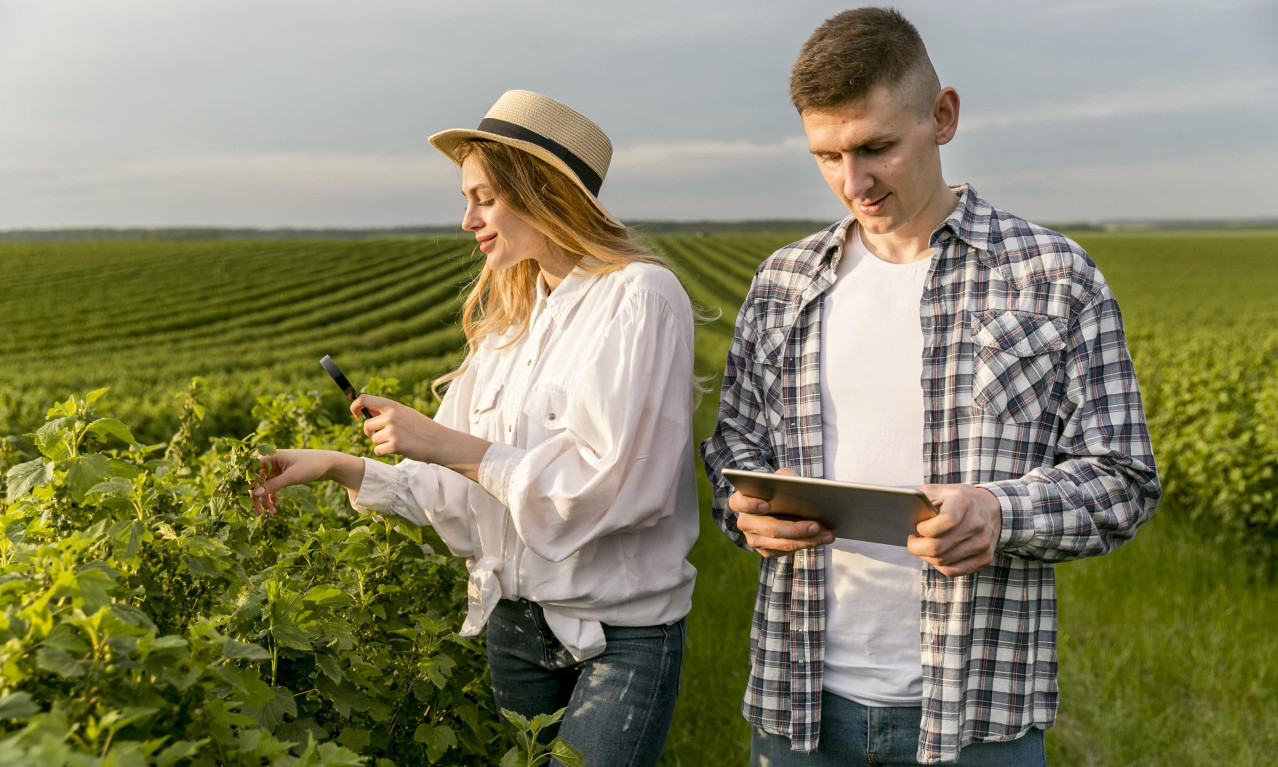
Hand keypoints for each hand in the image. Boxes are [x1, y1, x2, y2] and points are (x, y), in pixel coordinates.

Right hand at [250, 449, 362, 514]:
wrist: (330, 464)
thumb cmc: (312, 466)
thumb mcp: (292, 477)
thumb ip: (273, 485)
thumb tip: (254, 493)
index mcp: (271, 456)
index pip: (250, 470)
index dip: (247, 484)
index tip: (247, 499)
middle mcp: (271, 461)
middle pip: (255, 479)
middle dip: (255, 496)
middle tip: (257, 512)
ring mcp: (276, 468)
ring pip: (264, 485)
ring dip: (264, 499)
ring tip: (271, 512)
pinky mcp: (283, 475)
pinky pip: (272, 486)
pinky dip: (272, 496)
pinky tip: (276, 505)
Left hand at [352, 395, 490, 480]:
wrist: (439, 442)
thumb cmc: (422, 428)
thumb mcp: (406, 414)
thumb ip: (388, 412)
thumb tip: (365, 413)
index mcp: (393, 406)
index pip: (364, 399)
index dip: (354, 407)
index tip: (356, 415)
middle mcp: (391, 416)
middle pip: (366, 425)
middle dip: (371, 433)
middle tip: (385, 436)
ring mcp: (393, 431)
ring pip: (373, 439)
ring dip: (381, 443)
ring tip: (398, 441)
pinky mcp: (395, 445)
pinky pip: (378, 450)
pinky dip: (385, 452)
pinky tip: (398, 449)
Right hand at [728, 467, 833, 557]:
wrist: (774, 505)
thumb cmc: (776, 488)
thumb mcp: (779, 477)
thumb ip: (785, 477)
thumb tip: (799, 485)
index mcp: (740, 501)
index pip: (739, 502)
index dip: (751, 505)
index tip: (766, 505)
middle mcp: (744, 522)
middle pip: (769, 528)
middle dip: (795, 528)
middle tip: (817, 525)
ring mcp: (754, 540)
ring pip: (781, 543)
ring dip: (807, 540)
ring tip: (827, 534)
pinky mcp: (766, 551)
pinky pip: (787, 550)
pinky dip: (806, 544)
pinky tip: (822, 538)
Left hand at [906, 484, 1002, 576]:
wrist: (990, 508)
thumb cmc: (956, 499)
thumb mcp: (938, 490)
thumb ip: (920, 500)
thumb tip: (901, 514)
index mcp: (963, 502)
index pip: (946, 521)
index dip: (925, 528)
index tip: (918, 527)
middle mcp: (976, 524)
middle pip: (938, 548)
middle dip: (916, 547)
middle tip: (912, 541)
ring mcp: (983, 543)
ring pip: (942, 561)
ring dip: (926, 556)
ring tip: (922, 546)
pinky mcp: (984, 559)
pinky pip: (952, 571)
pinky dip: (938, 565)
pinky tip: (936, 554)